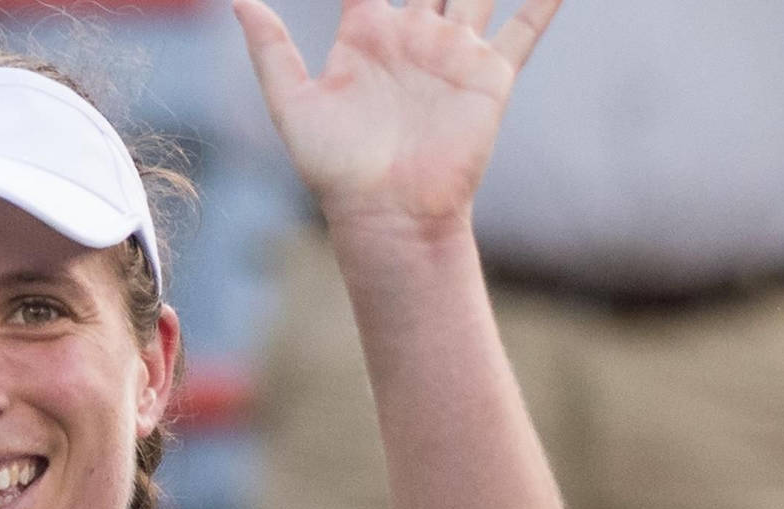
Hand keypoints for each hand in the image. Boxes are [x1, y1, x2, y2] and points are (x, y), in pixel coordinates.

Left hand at [233, 0, 560, 233]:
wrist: (387, 212)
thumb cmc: (334, 167)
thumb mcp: (291, 104)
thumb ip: (270, 49)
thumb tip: (237, 0)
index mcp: (367, 33)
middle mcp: (413, 34)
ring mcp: (453, 51)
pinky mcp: (490, 76)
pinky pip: (525, 28)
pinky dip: (545, 1)